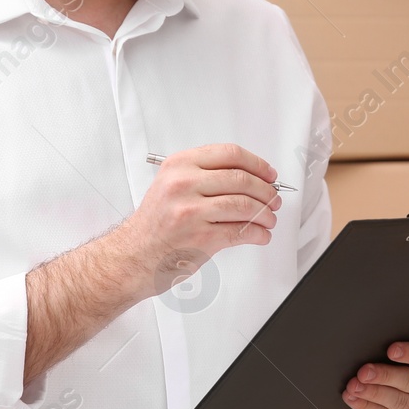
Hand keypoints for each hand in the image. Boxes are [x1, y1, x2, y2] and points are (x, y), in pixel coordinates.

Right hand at [115, 143, 282, 296]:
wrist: (134, 254)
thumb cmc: (156, 221)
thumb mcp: (172, 183)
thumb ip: (206, 174)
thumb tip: (251, 176)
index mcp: (180, 165)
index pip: (230, 154)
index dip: (257, 164)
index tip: (269, 174)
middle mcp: (184, 185)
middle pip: (241, 179)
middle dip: (266, 190)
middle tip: (274, 198)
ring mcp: (192, 212)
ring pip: (244, 205)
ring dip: (265, 213)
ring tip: (270, 218)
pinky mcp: (200, 238)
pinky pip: (240, 232)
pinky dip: (258, 233)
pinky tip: (261, 234)